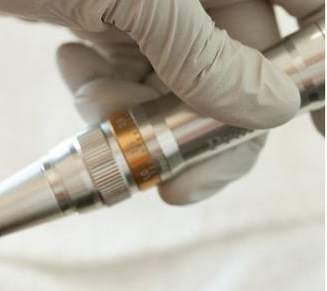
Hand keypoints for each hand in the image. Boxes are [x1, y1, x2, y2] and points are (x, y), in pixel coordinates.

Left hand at [0, 0, 322, 203]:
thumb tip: (271, 111)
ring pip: (184, 85)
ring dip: (142, 118)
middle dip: (207, 131)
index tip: (317, 136)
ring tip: (91, 99)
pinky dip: (105, 93)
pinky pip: (134, 77)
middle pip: (248, 69)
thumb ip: (205, 54)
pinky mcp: (113, 16)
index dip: (318, 74)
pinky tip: (73, 62)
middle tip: (172, 185)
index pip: (310, 11)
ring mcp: (159, 0)